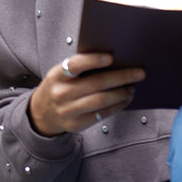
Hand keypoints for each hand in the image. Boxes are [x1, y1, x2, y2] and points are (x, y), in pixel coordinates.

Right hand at [28, 53, 143, 136]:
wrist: (43, 113)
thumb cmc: (59, 88)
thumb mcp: (61, 74)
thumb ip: (80, 68)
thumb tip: (113, 60)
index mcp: (57, 76)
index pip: (75, 65)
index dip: (93, 60)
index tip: (111, 57)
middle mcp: (61, 93)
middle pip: (96, 84)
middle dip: (121, 77)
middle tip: (139, 73)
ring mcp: (69, 110)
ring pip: (102, 100)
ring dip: (122, 93)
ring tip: (132, 88)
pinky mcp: (78, 124)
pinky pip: (103, 114)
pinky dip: (118, 106)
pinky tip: (125, 99)